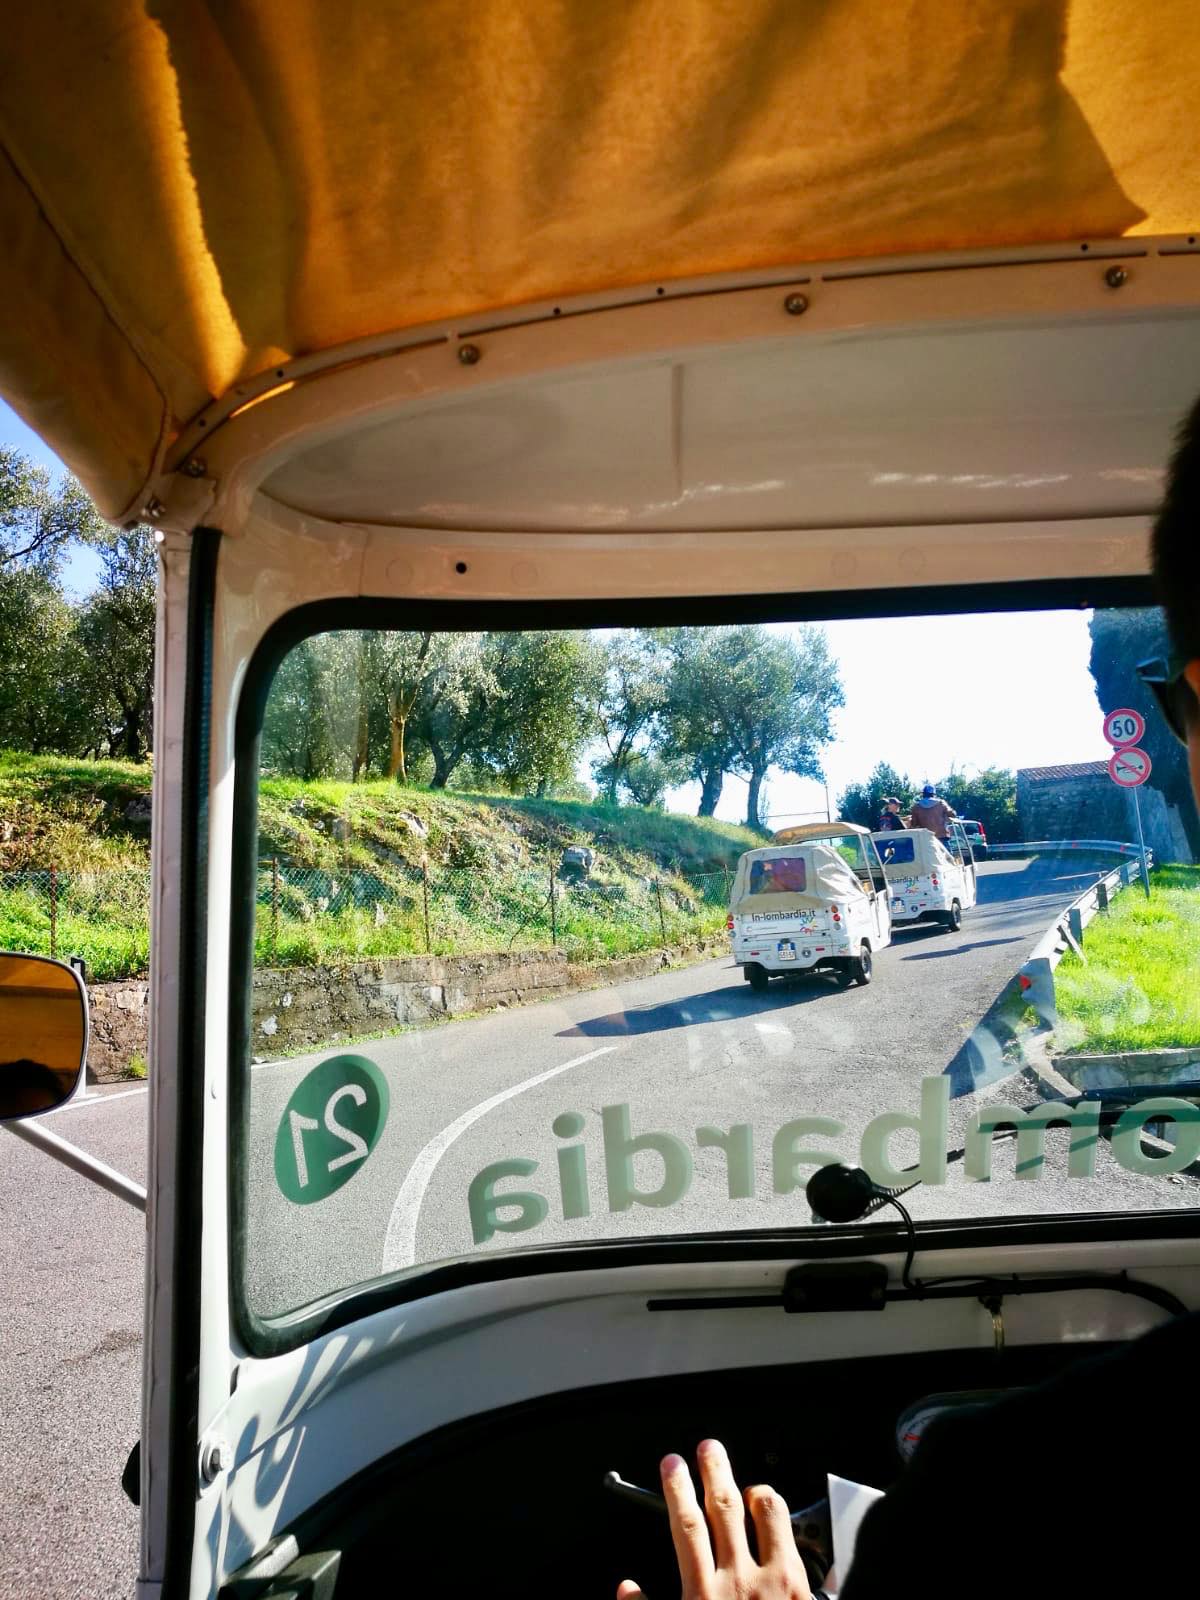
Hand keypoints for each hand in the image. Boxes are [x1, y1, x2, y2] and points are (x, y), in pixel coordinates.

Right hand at [616, 1439, 811, 1599]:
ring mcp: (774, 1582)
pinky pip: (794, 1538)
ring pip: (767, 1513)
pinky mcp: (803, 1590)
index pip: (685, 1523)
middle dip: (713, 1470)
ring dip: (754, 1490)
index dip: (676, 1487)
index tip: (671, 1464)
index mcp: (702, 1593)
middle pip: (723, 1506)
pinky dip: (784, 1520)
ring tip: (746, 1482)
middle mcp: (738, 1580)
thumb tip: (627, 1590)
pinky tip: (779, 1516)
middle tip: (708, 1447)